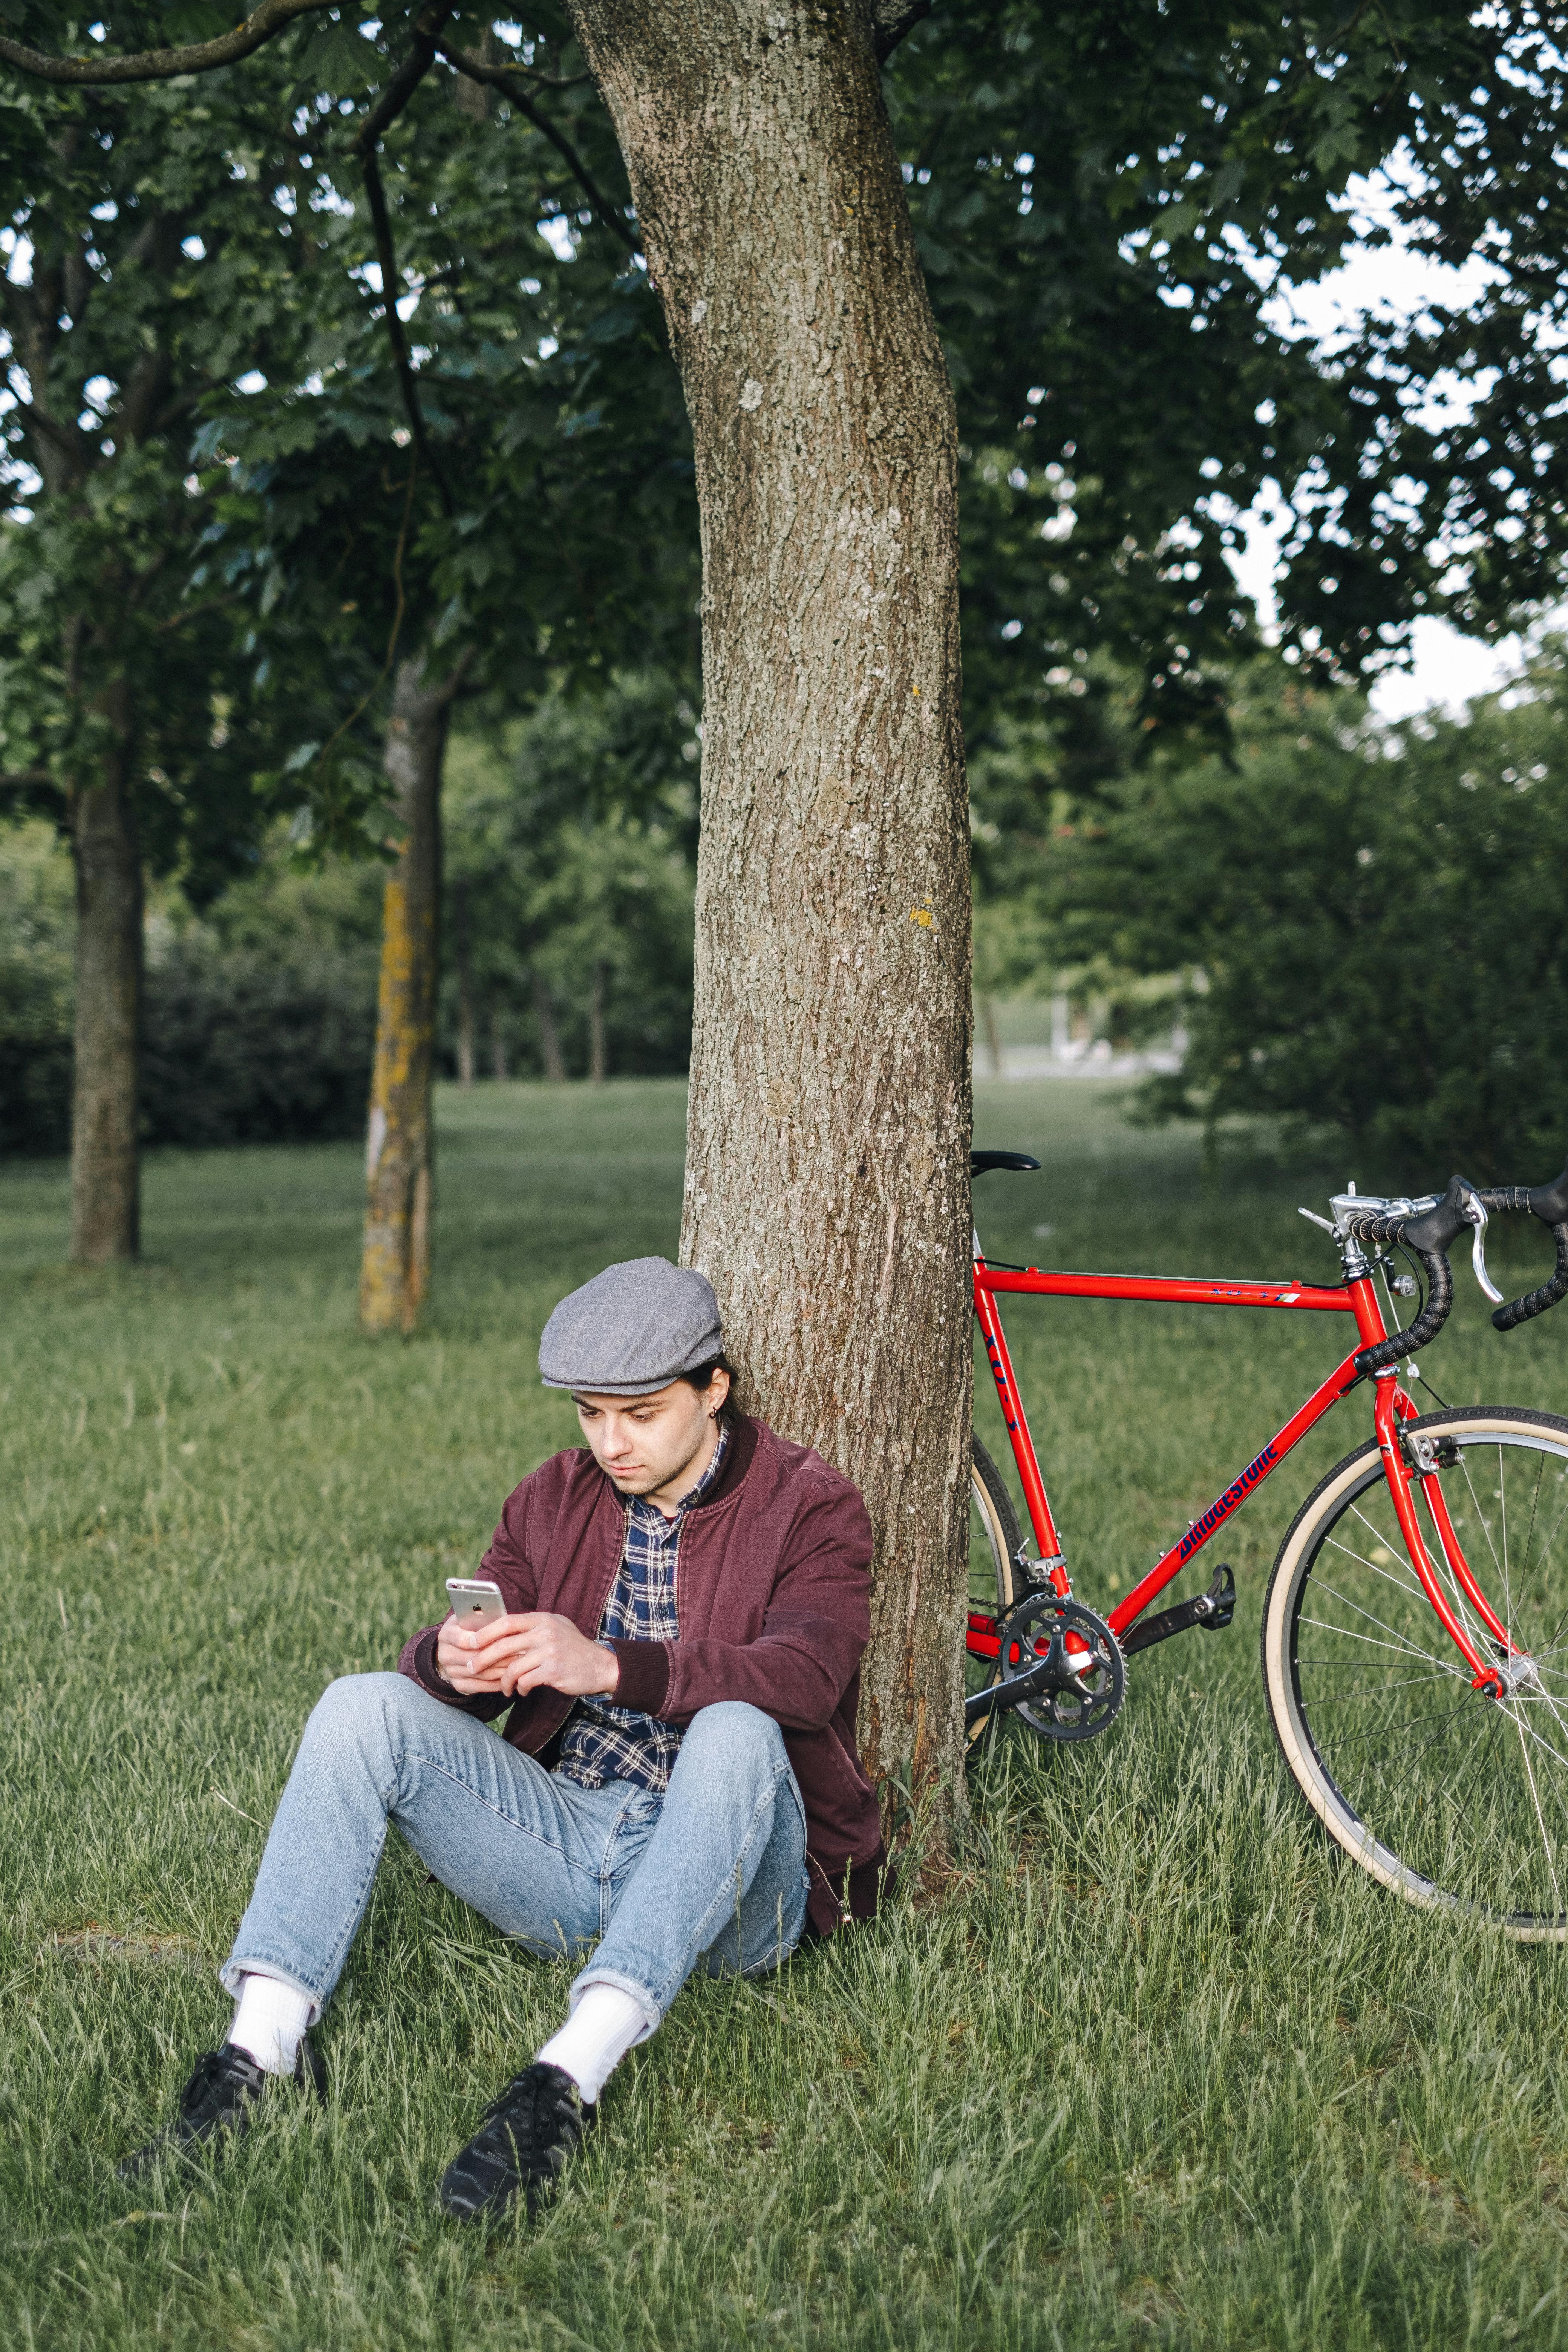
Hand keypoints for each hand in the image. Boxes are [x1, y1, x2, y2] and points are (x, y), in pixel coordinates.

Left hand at [435, 1610, 619, 1701]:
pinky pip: (526, 1681)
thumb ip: (531, 1628)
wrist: (601, 1665)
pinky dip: (520, 1689)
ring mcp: (550, 1651)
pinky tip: (522, 1691)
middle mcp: (546, 1632)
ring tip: (504, 1688)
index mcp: (543, 1619)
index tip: (471, 1642)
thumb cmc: (573, 1648)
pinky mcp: (554, 1671)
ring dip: (503, 1681)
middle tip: (471, 1668)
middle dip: (483, 1658)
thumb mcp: (555, 1628)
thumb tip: (499, 1631)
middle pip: (504, 1645)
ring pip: (513, 1667)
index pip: (507, 1621)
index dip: (486, 1631)